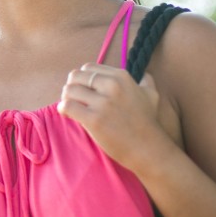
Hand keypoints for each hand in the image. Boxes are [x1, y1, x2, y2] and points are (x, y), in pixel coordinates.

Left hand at [57, 63, 182, 173]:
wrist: (147, 148)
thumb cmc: (147, 122)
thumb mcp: (151, 95)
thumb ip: (146, 81)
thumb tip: (144, 74)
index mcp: (121, 77)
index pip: (88, 68)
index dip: (82, 78)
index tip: (84, 89)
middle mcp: (112, 86)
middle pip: (76, 76)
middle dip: (71, 86)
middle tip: (74, 98)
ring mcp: (103, 103)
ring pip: (69, 90)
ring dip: (65, 98)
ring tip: (70, 107)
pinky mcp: (94, 119)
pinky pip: (68, 106)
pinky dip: (63, 109)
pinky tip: (67, 114)